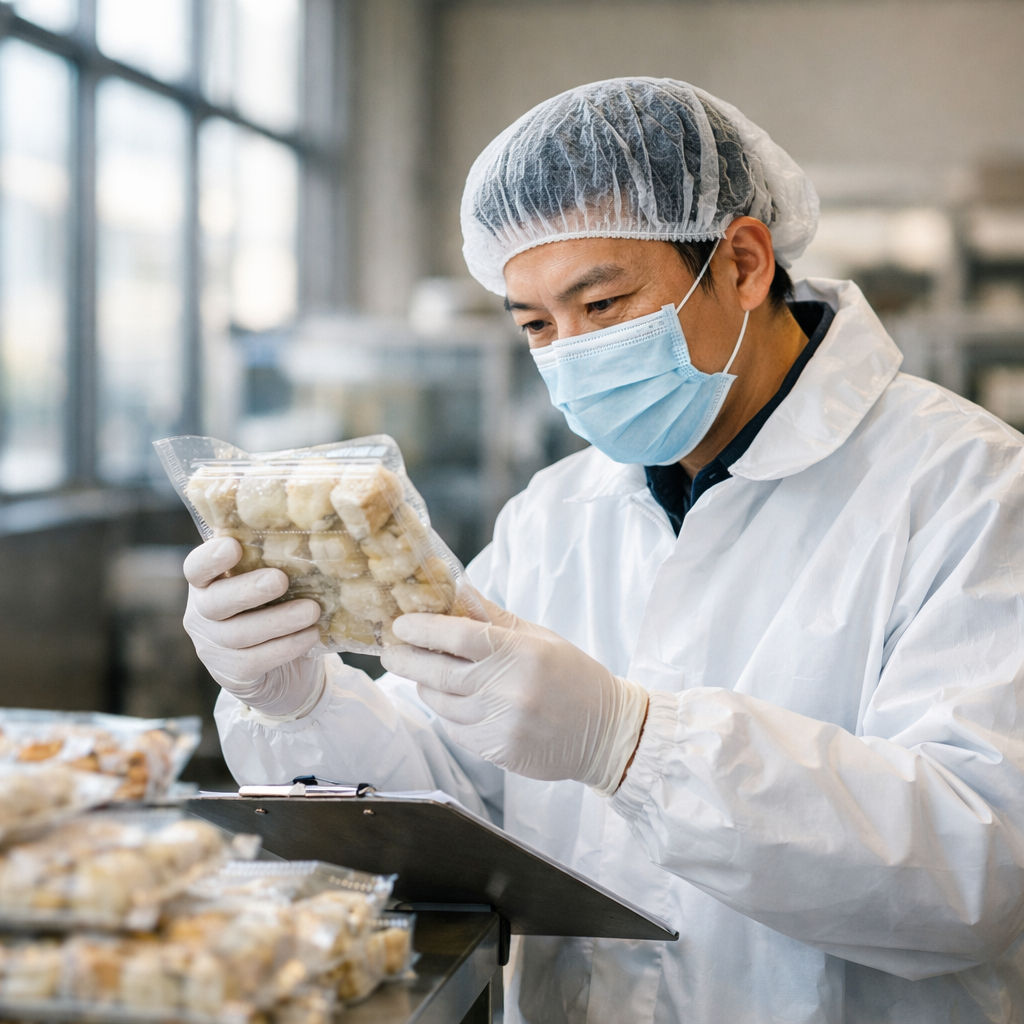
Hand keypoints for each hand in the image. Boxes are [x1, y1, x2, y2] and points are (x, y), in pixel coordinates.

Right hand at [183, 538, 324, 717]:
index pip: (196, 568)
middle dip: (248, 590)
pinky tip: (311, 635)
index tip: (234, 546)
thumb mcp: (272, 585)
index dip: (210, 558)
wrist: (285, 670)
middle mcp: (203, 614)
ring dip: (279, 620)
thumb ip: (276, 563)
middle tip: (280, 580)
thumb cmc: (276, 610)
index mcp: (208, 584)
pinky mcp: (232, 674)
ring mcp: (213, 647)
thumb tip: (311, 538)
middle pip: (215, 602)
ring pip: (239, 633)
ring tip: (312, 611)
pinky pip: (256, 660)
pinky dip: (286, 647)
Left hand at [380, 596, 648, 794]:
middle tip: (389, 649)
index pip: (458, 636)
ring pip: (443, 704)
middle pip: (439, 672)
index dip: (423, 629)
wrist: (606, 731)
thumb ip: (494, 617)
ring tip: (420, 674)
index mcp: (520, 653)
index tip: (400, 624)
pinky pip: (457, 730)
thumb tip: (457, 590)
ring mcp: (502, 723)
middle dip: (407, 659)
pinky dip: (448, 714)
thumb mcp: (539, 637)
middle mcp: (509, 689)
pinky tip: (451, 702)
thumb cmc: (572, 676)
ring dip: (426, 688)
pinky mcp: (499, 750)